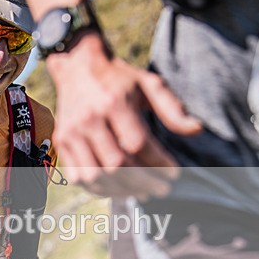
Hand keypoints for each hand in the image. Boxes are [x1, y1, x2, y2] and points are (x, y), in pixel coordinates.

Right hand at [46, 32, 201, 198]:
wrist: (77, 66)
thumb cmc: (118, 77)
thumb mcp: (147, 84)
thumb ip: (171, 108)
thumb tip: (196, 130)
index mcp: (113, 103)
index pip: (138, 144)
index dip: (159, 163)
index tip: (174, 173)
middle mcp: (90, 120)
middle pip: (117, 164)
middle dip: (144, 181)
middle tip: (162, 189)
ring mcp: (72, 134)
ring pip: (96, 175)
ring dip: (122, 190)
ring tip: (142, 192)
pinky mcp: (62, 142)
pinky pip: (78, 176)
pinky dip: (99, 189)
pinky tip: (117, 189)